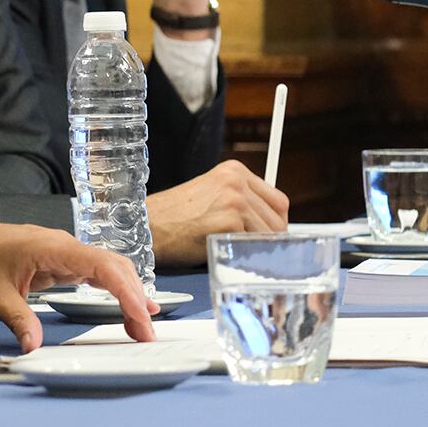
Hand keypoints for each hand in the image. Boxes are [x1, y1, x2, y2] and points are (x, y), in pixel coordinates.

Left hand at [0, 219, 156, 350]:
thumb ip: (18, 319)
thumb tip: (34, 347)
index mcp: (50, 248)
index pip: (101, 266)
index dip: (126, 291)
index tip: (141, 316)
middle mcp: (62, 246)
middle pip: (112, 266)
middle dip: (135, 297)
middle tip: (146, 333)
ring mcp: (62, 252)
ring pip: (107, 268)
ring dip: (128, 294)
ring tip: (142, 327)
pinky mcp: (59, 261)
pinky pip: (94, 272)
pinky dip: (113, 290)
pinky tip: (126, 306)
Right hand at [148, 160, 289, 265]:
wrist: (148, 225)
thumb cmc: (174, 217)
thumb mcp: (212, 195)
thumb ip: (242, 201)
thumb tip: (273, 226)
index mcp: (234, 170)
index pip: (279, 202)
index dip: (273, 223)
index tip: (265, 235)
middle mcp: (236, 181)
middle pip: (279, 220)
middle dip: (268, 239)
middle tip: (248, 249)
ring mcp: (234, 200)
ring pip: (270, 235)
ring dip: (256, 249)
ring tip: (233, 250)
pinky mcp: (229, 222)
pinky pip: (253, 246)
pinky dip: (244, 256)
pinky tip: (226, 252)